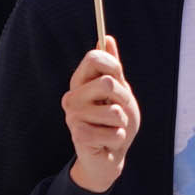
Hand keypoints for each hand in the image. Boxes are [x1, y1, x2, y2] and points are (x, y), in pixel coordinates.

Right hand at [61, 36, 139, 193]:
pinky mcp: (78, 135)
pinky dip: (118, 138)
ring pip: (114, 111)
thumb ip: (113, 67)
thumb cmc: (115, 122)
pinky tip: (108, 141)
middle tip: (118, 111)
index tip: (118, 78)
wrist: (109, 156)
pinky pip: (113, 132)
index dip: (114, 66)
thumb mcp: (119, 91)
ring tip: (112, 128)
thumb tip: (106, 39)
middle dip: (123, 99)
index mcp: (80, 82)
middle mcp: (72, 97)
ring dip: (122, 123)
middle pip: (106, 82)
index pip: (94, 57)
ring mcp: (73, 116)